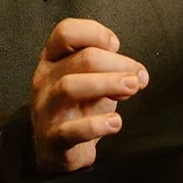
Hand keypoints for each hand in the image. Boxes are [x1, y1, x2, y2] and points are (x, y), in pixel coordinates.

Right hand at [31, 18, 148, 173]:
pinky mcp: (52, 139)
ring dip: (108, 84)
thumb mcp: (90, 81)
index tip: (116, 45)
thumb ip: (108, 69)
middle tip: (137, 76)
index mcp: (53, 59)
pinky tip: (115, 122)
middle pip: (81, 59)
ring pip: (70, 87)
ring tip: (131, 88)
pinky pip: (71, 130)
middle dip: (116, 64)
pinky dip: (96, 125)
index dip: (95, 32)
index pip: (66, 31)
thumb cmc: (76, 108)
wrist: (56, 150)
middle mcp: (45, 80)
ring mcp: (46, 109)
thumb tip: (134, 69)